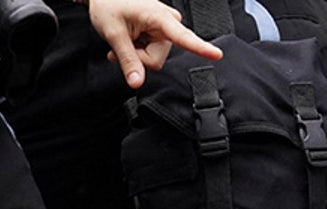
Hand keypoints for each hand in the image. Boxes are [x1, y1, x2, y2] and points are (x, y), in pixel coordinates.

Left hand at [87, 0, 221, 88]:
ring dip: (136, 53)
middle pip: (158, 58)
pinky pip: (152, 52)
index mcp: (159, 17)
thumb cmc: (108, 6)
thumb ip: (127, 60)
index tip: (217, 55)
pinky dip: (137, 50)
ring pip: (154, 58)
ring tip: (124, 39)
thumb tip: (137, 82)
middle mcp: (167, 21)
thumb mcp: (114, 34)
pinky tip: (129, 39)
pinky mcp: (160, 32)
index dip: (201, 48)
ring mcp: (164, 27)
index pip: (183, 37)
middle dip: (138, 57)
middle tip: (122, 44)